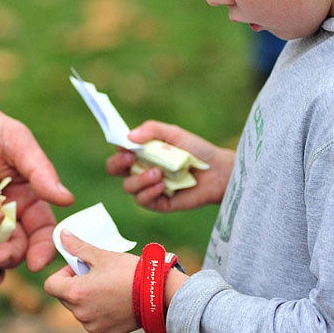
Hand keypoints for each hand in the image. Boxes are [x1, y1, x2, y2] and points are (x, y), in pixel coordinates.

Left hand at [44, 230, 141, 332]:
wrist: (158, 294)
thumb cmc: (129, 272)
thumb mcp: (102, 256)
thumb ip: (78, 247)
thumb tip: (62, 235)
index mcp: (75, 293)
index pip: (51, 285)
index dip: (62, 273)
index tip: (79, 268)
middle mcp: (80, 314)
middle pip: (65, 297)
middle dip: (76, 285)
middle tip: (97, 275)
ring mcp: (93, 326)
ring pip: (80, 310)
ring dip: (87, 300)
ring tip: (109, 288)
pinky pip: (94, 322)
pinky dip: (100, 313)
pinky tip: (116, 302)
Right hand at [105, 120, 233, 211]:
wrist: (218, 172)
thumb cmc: (196, 150)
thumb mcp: (174, 133)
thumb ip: (151, 130)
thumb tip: (128, 136)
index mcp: (142, 152)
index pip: (119, 151)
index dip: (118, 150)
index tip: (126, 147)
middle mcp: (141, 169)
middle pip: (114, 170)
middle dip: (117, 164)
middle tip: (130, 159)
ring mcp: (149, 187)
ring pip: (128, 186)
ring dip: (139, 179)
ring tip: (158, 173)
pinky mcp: (159, 202)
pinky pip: (143, 201)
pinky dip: (149, 192)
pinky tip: (163, 186)